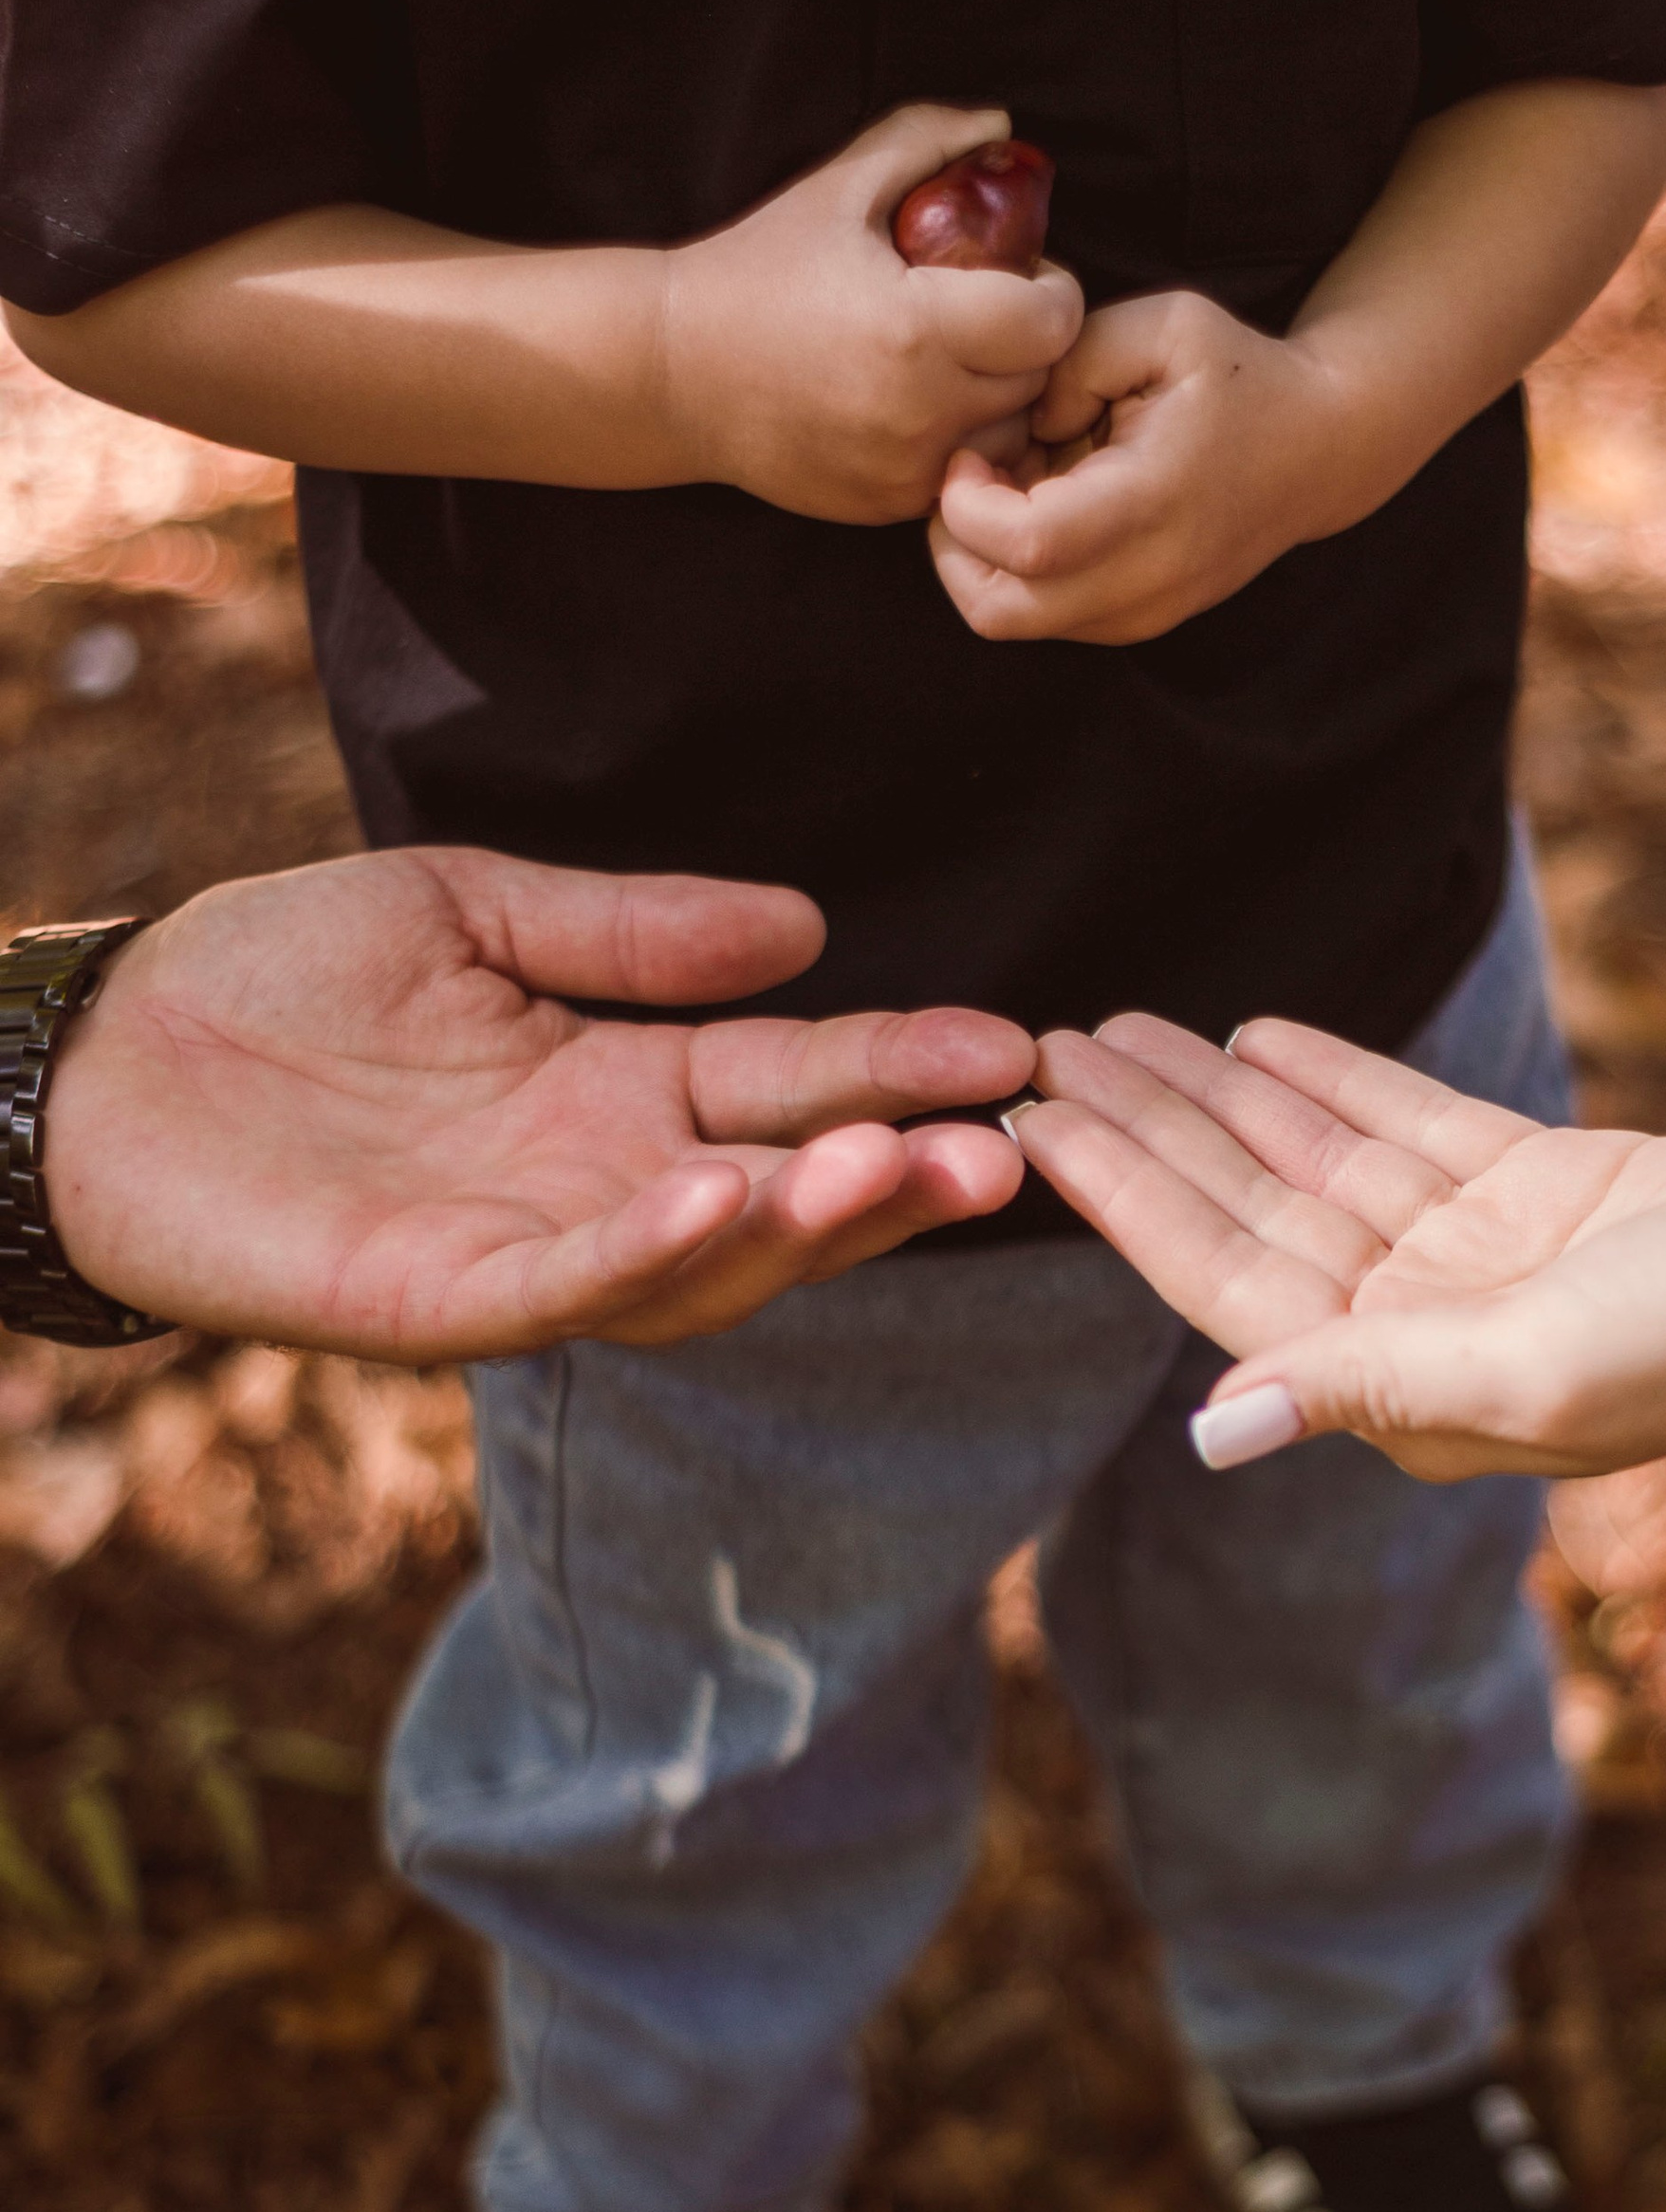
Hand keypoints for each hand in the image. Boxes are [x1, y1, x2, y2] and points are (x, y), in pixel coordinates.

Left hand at [43, 852, 1035, 1359]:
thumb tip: (806, 927)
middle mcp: (601, 1184)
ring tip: (891, 1166)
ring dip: (802, 1225)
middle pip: (785, 1195)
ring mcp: (528, 1251)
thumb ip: (630, 931)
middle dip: (899, 1176)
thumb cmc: (272, 980)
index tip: (1017, 1049)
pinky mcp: (439, 1300)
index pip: (795, 1084)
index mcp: (622, 1089)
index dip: (905, 1069)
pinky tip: (716, 1197)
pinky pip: (565, 1290)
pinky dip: (647, 1254)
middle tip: (1004, 1144)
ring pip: (703, 1267)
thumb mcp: (471, 910)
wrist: (101, 1051)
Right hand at [661, 105, 1085, 522]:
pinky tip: (923, 405)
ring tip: (960, 362)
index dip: (1051, 290)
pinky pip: (967, 475)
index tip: (1020, 274)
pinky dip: (962, 442)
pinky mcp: (889, 505)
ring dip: (1004, 399)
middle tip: (990, 312)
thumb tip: (1002, 125)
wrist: (673, 371)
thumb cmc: (757, 270)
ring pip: (1012, 436)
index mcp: (919, 329)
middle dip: (1029, 341)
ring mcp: (906, 468)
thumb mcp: (838, 188)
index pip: (1053, 322)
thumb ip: (925, 142)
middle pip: (1039, 380)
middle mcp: (921, 411)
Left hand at [927, 292, 1355, 643]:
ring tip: (1011, 491)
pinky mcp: (1140, 623)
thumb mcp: (1162, 324)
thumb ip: (1073, 359)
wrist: (1320, 450)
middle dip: (953, 548)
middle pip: (999, 611)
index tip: (969, 455)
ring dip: (984, 561)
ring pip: (1013, 621)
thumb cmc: (1238, 376)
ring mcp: (1147, 611)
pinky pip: (1045, 618)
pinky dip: (1018, 574)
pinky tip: (1043, 510)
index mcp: (1153, 498)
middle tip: (967, 484)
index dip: (965, 506)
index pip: (1026, 545)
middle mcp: (1150, 575)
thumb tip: (1023, 424)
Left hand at [1014, 1012, 1665, 1476]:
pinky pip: (1404, 1125)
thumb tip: (1215, 1427)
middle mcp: (1419, 1330)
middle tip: (1044, 1045)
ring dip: (1219, 1094)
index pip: (1221, 1277)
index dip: (1122, 1197)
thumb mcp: (1528, 1365)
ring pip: (1313, 1159)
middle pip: (1249, 1209)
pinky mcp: (1541, 1190)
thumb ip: (1365, 1383)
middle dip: (1148, 1129)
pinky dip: (1329, 1078)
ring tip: (1121, 1025)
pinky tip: (1253, 1035)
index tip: (1030, 1125)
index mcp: (1398, 1392)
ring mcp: (1478, 1258)